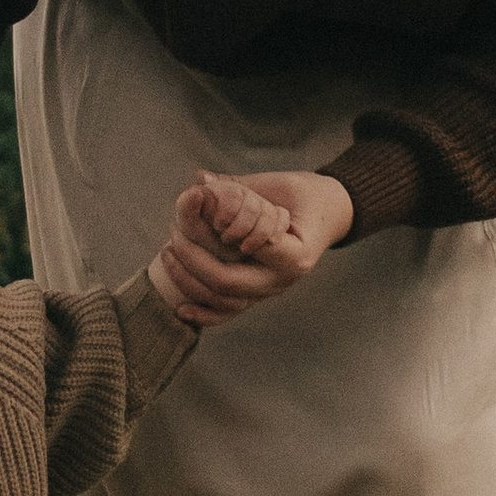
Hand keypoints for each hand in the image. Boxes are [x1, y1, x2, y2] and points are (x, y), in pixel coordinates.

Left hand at [150, 168, 354, 325]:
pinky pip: (228, 314)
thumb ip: (239, 186)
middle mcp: (282, 280)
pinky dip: (203, 315)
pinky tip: (180, 309)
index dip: (223, 232)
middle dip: (192, 259)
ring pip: (223, 302)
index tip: (204, 209)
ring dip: (189, 282)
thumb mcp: (278, 184)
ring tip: (168, 254)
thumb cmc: (303, 193)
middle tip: (173, 234)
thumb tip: (199, 180)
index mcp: (294, 253)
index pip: (250, 248)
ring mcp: (269, 291)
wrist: (327, 215)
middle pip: (227, 282)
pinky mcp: (258, 296)